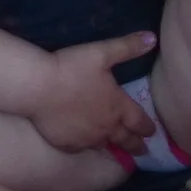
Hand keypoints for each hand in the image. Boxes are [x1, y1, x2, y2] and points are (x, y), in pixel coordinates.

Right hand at [24, 32, 156, 155]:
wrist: (37, 87)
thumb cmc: (72, 68)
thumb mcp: (102, 52)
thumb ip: (128, 47)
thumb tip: (152, 38)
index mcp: (118, 106)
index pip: (139, 121)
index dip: (147, 127)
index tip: (152, 133)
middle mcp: (105, 127)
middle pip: (125, 139)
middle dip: (136, 145)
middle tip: (143, 151)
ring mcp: (86, 138)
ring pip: (103, 145)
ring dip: (111, 145)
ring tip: (114, 147)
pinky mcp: (67, 144)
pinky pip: (80, 148)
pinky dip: (85, 146)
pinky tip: (84, 144)